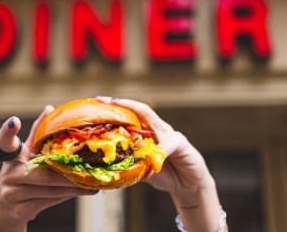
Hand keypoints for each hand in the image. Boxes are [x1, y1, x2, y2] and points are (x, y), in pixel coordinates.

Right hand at [0, 106, 97, 231]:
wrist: (4, 209)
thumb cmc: (19, 176)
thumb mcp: (25, 155)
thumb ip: (37, 135)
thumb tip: (50, 108)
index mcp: (10, 157)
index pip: (5, 142)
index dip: (8, 131)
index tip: (14, 121)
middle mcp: (8, 174)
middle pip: (43, 173)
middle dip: (68, 173)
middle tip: (88, 169)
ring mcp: (11, 194)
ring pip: (49, 190)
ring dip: (73, 186)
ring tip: (93, 182)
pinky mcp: (19, 210)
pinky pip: (49, 202)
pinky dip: (67, 197)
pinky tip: (81, 192)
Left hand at [95, 96, 210, 193]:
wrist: (189, 185)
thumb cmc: (165, 174)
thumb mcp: (143, 170)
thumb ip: (131, 165)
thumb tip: (110, 166)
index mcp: (148, 133)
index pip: (131, 115)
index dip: (115, 109)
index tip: (98, 102)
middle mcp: (159, 129)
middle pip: (140, 111)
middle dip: (123, 104)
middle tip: (106, 101)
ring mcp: (170, 134)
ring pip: (153, 120)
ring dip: (138, 116)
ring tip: (123, 118)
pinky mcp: (181, 144)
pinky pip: (170, 143)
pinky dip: (160, 149)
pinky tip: (152, 156)